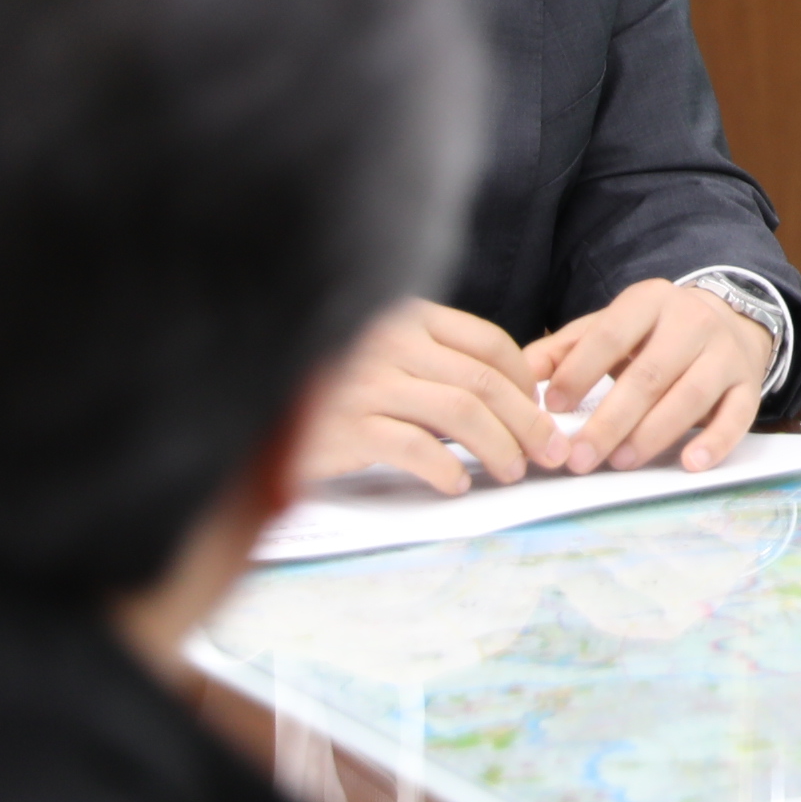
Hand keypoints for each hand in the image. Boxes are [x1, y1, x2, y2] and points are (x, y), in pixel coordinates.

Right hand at [302, 299, 567, 496]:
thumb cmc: (331, 384)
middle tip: (549, 452)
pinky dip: (446, 468)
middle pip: (484, 382)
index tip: (540, 411)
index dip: (526, 380)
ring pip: (462, 413)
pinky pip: (415, 447)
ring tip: (513, 472)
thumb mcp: (384, 352)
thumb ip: (434, 360)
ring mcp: (368, 382)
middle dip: (528, 421)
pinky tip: (458, 484)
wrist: (251, 401)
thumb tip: (508, 397)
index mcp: (407, 316)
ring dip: (500, 447)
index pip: (488, 343)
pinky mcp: (346, 425)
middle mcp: (391, 342)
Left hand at [521, 280, 772, 475]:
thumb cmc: (655, 334)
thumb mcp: (610, 327)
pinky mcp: (749, 383)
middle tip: (579, 458)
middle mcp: (693, 321)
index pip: (611, 335)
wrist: (730, 319)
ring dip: (653, 433)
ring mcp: (726, 352)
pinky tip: (690, 463)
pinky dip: (715, 441)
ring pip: (691, 395)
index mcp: (650, 301)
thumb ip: (564, 350)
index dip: (579, 371)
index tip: (551, 408)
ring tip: (620, 462)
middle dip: (611, 419)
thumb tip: (515, 377)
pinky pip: (738, 415)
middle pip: (650, 374)